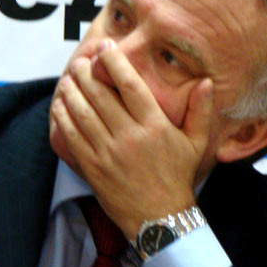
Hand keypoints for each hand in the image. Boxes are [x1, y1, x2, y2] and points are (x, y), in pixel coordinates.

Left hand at [50, 39, 213, 238]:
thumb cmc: (177, 177)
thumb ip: (201, 111)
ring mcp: (108, 153)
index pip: (130, 86)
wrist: (159, 218)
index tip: (105, 47)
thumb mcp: (196, 143)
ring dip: (72, 91)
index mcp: (154, 126)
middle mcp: (129, 136)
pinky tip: (60, 105)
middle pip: (100, 95)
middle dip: (86, 73)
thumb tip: (206, 81)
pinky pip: (73, 137)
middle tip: (79, 61)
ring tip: (68, 78)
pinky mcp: (93, 168)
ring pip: (83, 113)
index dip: (115, 63)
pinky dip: (64, 118)